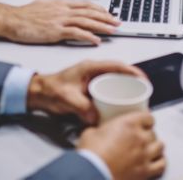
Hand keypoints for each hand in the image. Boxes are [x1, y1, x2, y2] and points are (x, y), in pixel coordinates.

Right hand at [2, 0, 118, 44]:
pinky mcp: (55, 31)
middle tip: (118, 22)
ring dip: (102, 26)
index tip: (109, 12)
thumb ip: (55, 8)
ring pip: (86, 21)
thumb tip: (62, 9)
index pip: (85, 4)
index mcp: (61, 4)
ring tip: (113, 31)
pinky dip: (88, 36)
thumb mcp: (43, 6)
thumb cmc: (24, 14)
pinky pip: (76, 33)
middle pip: (90, 12)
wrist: (12, 19)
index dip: (100, 8)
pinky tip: (96, 40)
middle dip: (106, 17)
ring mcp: (59, 20)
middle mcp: (63, 10)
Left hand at [27, 60, 145, 123]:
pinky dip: (116, 96)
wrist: (38, 93)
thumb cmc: (49, 89)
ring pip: (115, 81)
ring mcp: (92, 80)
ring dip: (126, 88)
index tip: (143, 79)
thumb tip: (96, 117)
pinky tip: (119, 105)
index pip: (117, 65)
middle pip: (119, 73)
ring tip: (136, 98)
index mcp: (90, 67)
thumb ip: (82, 107)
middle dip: (134, 80)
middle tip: (144, 90)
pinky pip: (108, 90)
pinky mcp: (90, 89)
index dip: (133, 71)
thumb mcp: (67, 98)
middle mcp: (93, 72)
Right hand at [77, 111, 165, 179]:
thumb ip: (99, 129)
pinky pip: (161, 164)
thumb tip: (97, 131)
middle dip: (147, 134)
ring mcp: (144, 155)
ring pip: (160, 146)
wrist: (92, 174)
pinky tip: (156, 161)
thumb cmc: (91, 154)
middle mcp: (140, 138)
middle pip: (153, 132)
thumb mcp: (90, 133)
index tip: (144, 121)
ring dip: (155, 146)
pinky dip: (160, 162)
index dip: (145, 119)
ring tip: (151, 147)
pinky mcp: (145, 171)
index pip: (147, 117)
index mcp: (128, 124)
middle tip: (141, 137)